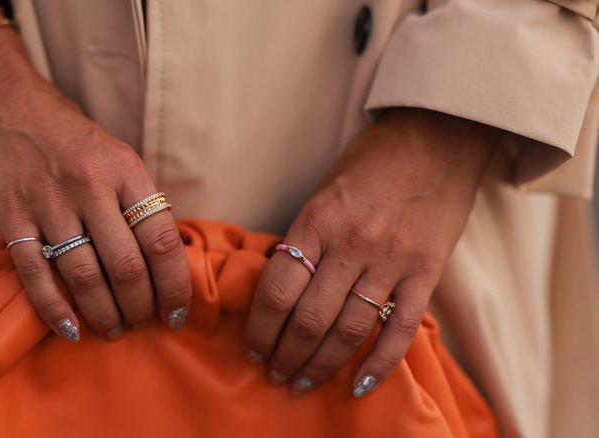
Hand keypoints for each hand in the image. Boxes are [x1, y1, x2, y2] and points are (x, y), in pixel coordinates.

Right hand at [0, 29, 190, 340]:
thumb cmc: (62, 128)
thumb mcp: (112, 151)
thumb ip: (134, 197)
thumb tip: (159, 255)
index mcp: (125, 168)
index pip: (162, 239)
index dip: (174, 285)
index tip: (177, 311)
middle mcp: (90, 185)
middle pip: (127, 267)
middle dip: (141, 307)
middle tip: (144, 323)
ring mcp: (48, 202)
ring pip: (85, 277)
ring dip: (105, 314)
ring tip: (114, 329)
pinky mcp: (9, 216)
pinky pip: (36, 274)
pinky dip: (55, 309)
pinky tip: (71, 329)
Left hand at [245, 108, 499, 396]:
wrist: (437, 137)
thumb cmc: (370, 163)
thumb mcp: (322, 192)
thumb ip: (304, 239)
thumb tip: (281, 289)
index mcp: (318, 220)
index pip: (278, 291)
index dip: (261, 328)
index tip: (253, 348)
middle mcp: (353, 243)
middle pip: (310, 319)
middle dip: (286, 355)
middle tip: (275, 374)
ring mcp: (393, 260)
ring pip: (350, 331)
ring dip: (322, 365)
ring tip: (303, 382)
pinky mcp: (427, 271)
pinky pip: (400, 328)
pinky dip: (380, 363)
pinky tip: (361, 386)